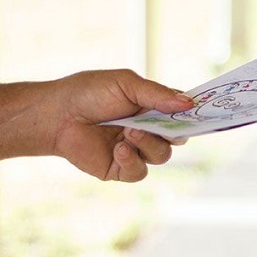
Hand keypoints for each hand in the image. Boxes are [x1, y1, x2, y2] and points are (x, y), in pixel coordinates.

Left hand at [47, 70, 192, 181]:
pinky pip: (139, 172)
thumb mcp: (126, 84)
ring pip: (162, 156)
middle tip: (163, 125)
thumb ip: (157, 94)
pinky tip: (119, 148)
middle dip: (174, 132)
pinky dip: (132, 160)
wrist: (56, 114)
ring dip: (150, 144)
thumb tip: (188, 103)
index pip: (182, 114)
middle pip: (178, 138)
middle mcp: (148, 130)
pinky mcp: (119, 169)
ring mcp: (135, 150)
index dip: (193, 115)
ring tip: (129, 132)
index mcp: (153, 108)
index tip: (200, 113)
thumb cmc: (89, 92)